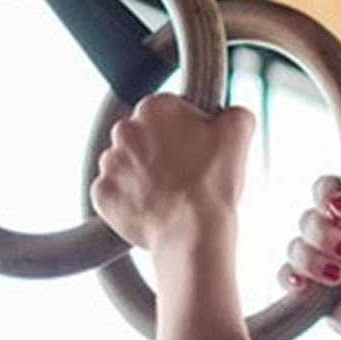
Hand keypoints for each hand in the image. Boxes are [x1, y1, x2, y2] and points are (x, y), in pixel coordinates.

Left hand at [90, 93, 255, 248]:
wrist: (191, 231)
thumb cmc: (211, 184)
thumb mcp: (238, 133)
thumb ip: (234, 113)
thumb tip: (232, 115)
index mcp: (155, 107)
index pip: (170, 112)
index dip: (188, 133)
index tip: (198, 151)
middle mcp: (124, 130)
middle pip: (145, 137)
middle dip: (161, 152)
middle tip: (186, 175)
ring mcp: (110, 164)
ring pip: (128, 164)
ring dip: (144, 175)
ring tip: (171, 194)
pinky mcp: (102, 194)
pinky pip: (115, 193)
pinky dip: (131, 200)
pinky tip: (154, 208)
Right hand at [278, 175, 340, 339]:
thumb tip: (334, 201)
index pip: (324, 188)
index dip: (325, 195)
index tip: (340, 213)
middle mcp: (333, 233)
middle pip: (307, 218)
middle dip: (325, 235)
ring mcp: (319, 260)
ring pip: (295, 247)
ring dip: (315, 261)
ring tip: (339, 276)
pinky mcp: (308, 287)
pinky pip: (284, 274)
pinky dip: (292, 277)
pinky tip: (306, 286)